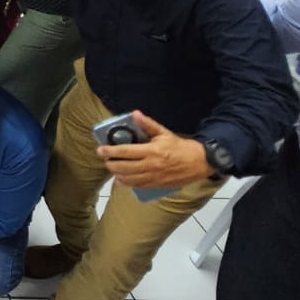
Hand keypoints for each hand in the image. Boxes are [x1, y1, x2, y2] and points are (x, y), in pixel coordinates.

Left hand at [98, 111, 212, 188]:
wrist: (198, 163)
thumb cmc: (180, 147)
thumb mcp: (164, 133)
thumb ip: (148, 124)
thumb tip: (135, 113)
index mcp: (152, 151)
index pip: (125, 152)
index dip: (110, 151)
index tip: (100, 149)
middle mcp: (151, 166)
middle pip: (123, 167)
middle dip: (110, 163)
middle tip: (105, 158)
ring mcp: (153, 177)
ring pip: (128, 178)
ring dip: (116, 173)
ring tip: (111, 167)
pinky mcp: (156, 185)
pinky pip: (137, 185)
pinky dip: (126, 182)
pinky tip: (121, 178)